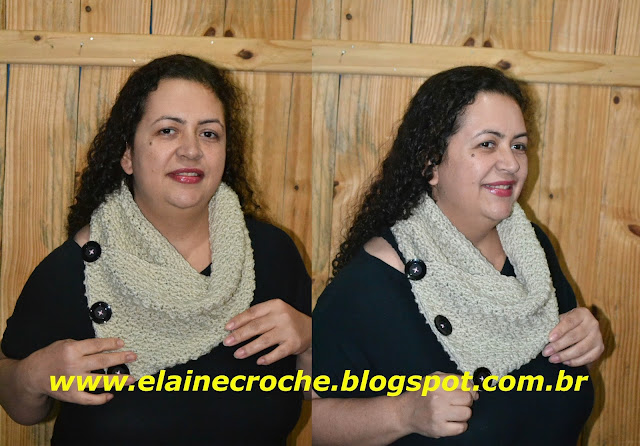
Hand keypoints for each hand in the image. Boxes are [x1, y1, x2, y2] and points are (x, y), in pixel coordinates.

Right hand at [19, 338, 136, 404]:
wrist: (33, 376)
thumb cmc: (50, 357)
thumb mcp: (64, 344)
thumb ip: (82, 345)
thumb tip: (103, 347)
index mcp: (72, 350)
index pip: (96, 345)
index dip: (111, 344)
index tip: (122, 343)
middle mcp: (74, 366)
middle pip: (102, 362)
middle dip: (120, 359)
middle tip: (133, 357)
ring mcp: (73, 382)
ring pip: (100, 381)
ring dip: (117, 380)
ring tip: (131, 379)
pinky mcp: (71, 395)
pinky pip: (89, 399)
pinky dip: (101, 399)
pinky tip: (111, 395)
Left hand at [224, 299, 310, 364]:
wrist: (311, 329)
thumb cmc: (286, 320)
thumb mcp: (274, 311)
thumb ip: (258, 316)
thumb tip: (234, 327)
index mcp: (275, 305)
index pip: (253, 312)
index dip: (239, 320)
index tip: (227, 328)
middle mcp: (281, 317)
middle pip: (256, 326)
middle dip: (240, 335)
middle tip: (227, 342)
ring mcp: (288, 331)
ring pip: (265, 341)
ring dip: (249, 348)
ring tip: (237, 354)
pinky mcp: (293, 344)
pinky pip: (278, 353)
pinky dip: (268, 358)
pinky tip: (258, 361)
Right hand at [399, 372, 477, 437]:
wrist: (405, 412)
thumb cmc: (421, 395)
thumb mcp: (432, 379)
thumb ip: (452, 379)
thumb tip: (473, 388)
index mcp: (436, 382)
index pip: (465, 383)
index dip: (471, 389)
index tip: (471, 393)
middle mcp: (437, 396)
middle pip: (468, 398)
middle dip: (466, 401)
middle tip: (458, 403)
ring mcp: (438, 413)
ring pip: (467, 413)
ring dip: (463, 413)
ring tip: (454, 412)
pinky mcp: (439, 428)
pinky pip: (462, 427)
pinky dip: (460, 425)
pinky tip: (451, 421)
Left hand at [543, 307, 603, 365]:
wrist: (582, 326)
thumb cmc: (567, 323)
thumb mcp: (562, 319)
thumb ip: (555, 325)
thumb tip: (543, 336)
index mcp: (582, 313)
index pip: (570, 321)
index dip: (559, 330)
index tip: (549, 339)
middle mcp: (593, 324)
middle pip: (574, 336)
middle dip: (558, 346)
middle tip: (546, 352)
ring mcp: (598, 337)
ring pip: (581, 348)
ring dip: (565, 355)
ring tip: (552, 359)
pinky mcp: (600, 348)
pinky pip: (588, 357)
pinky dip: (576, 361)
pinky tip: (565, 362)